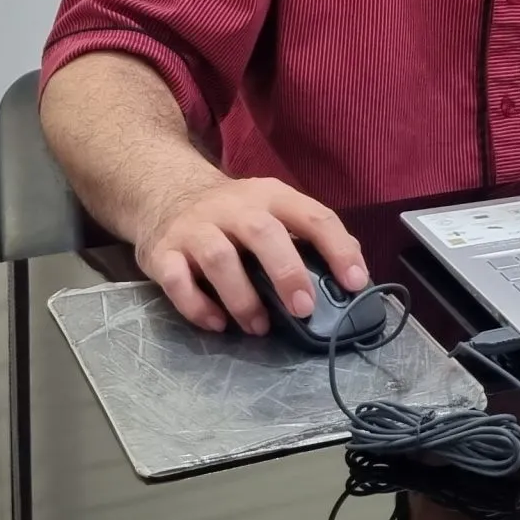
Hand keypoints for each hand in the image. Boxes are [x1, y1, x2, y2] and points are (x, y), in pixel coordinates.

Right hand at [131, 174, 369, 335]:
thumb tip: (353, 272)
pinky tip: (217, 324)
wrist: (166, 191)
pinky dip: (197, 306)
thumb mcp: (273, 210)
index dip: (338, 249)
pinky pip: (177, 280)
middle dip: (287, 272)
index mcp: (270, 196)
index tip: (356, 283)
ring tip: (259, 328)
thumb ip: (309, 235)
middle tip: (304, 309)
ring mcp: (195, 228)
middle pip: (262, 232)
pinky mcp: (163, 252)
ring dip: (242, 298)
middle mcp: (233, 207)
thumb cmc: (233, 213)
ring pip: (219, 258)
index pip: (313, 215)